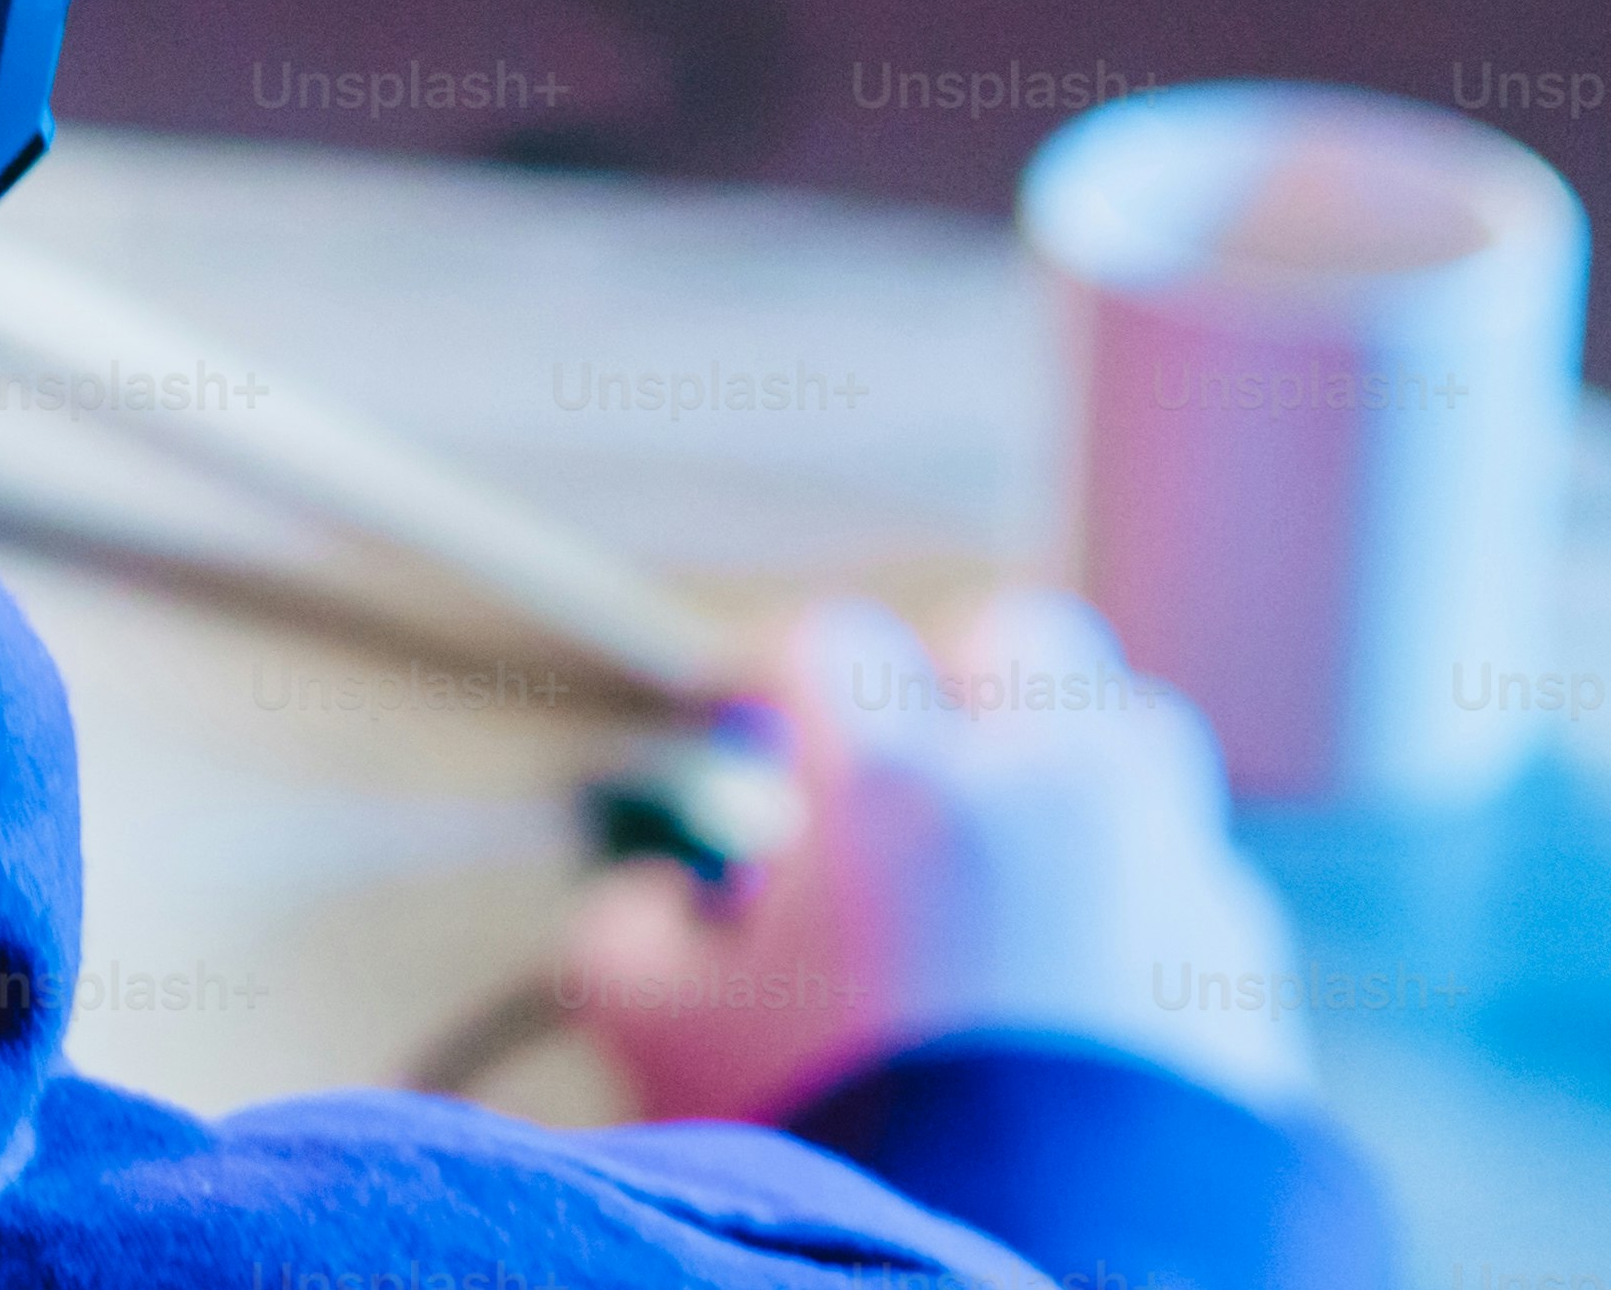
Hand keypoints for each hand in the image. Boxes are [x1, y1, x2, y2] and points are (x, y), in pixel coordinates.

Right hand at [563, 589, 1317, 1124]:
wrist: (1041, 1256)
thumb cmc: (843, 1136)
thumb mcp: (661, 1036)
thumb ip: (630, 939)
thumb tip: (663, 905)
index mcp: (896, 781)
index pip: (832, 642)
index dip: (780, 672)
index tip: (761, 717)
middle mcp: (1043, 788)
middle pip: (1019, 643)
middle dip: (958, 676)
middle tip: (913, 751)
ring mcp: (1160, 862)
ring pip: (1132, 733)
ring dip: (1072, 762)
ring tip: (1019, 846)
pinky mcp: (1241, 958)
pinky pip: (1192, 873)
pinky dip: (1138, 891)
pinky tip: (1086, 968)